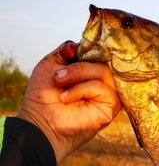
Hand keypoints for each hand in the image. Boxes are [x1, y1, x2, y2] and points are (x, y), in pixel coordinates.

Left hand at [16, 41, 120, 164]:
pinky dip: (82, 90)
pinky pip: (103, 88)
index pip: (101, 53)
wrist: (40, 121)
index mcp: (90, 71)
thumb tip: (76, 44)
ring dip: (78, 76)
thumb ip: (65, 50)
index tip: (71, 53)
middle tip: (58, 77)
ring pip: (104, 72)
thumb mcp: (50, 65)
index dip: (89, 50)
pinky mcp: (111, 108)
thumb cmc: (43, 96)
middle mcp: (103, 82)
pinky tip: (67, 99)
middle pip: (104, 61)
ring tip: (60, 87)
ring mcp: (108, 95)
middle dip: (78, 66)